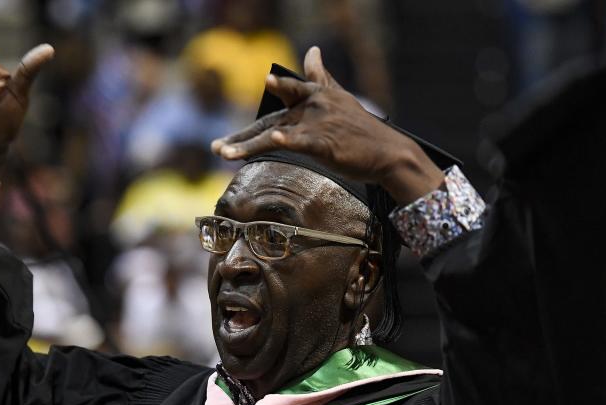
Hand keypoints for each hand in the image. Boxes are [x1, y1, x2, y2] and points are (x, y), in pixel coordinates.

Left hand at [211, 47, 442, 204]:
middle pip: (267, 122)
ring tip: (223, 154)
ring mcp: (316, 123)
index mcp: (312, 97)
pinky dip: (287, 139)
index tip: (235, 122)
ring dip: (248, 145)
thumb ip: (320, 76)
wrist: (388, 152)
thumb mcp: (338, 97)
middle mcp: (310, 106)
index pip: (277, 105)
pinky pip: (300, 140)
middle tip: (216, 148)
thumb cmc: (361, 129)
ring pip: (274, 135)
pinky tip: (274, 139)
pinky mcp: (324, 142)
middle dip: (241, 136)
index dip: (251, 120)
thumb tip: (312, 50)